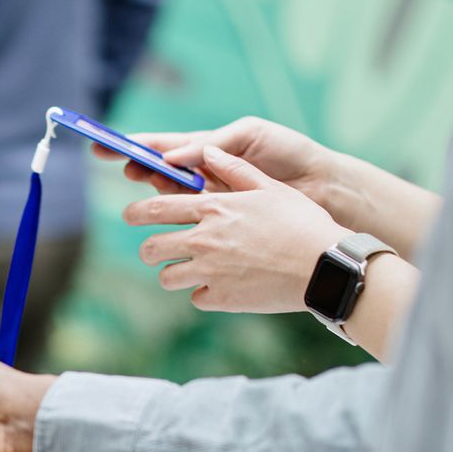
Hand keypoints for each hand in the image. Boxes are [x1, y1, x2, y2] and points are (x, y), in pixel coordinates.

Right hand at [93, 116, 342, 213]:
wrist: (323, 186)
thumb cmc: (290, 154)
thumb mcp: (250, 135)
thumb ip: (211, 144)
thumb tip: (172, 157)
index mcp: (208, 150)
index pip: (163, 146)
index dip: (134, 146)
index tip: (106, 146)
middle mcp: (204, 176)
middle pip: (159, 173)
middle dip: (137, 168)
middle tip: (124, 167)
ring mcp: (211, 202)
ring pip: (172, 199)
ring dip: (155, 193)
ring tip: (147, 183)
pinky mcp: (222, 224)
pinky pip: (191, 225)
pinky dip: (177, 221)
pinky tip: (169, 217)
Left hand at [123, 146, 344, 313]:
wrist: (323, 266)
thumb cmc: (302, 222)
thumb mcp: (270, 188)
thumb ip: (235, 170)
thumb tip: (208, 153)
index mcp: (214, 209)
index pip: (158, 209)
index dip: (137, 212)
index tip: (129, 214)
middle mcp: (204, 240)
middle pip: (151, 247)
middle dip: (149, 248)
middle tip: (154, 249)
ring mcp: (209, 271)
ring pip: (167, 277)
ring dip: (173, 273)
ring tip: (187, 271)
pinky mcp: (220, 298)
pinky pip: (196, 297)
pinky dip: (204, 293)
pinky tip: (220, 286)